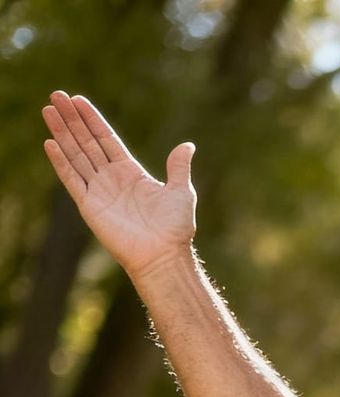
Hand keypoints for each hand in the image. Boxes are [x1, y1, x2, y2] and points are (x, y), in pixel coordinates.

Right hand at [42, 91, 195, 278]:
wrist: (164, 255)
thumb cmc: (175, 228)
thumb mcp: (181, 191)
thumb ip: (179, 167)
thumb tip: (188, 145)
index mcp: (131, 173)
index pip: (106, 139)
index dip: (92, 120)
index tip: (78, 100)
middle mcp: (112, 179)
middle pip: (87, 142)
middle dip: (72, 119)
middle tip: (57, 95)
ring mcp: (99, 191)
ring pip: (76, 155)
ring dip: (62, 133)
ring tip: (48, 109)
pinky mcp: (90, 206)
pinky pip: (72, 180)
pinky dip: (61, 162)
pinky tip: (50, 143)